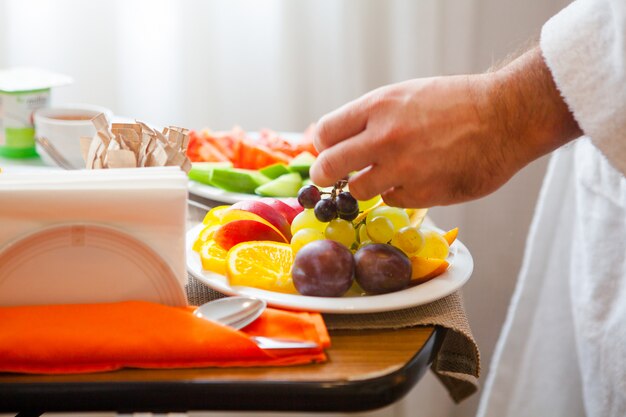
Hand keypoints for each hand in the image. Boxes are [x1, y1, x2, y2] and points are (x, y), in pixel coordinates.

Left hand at [309, 47, 580, 207]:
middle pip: (329, 166)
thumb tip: (336, 140)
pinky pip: (392, 200)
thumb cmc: (456, 103)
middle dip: (323, 174)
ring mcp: (403, 169)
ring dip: (365, 185)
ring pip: (359, 190)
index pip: (325, 132)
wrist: (506, 116)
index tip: (327, 151)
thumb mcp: (406, 95)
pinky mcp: (423, 195)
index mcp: (378, 107)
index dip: (322, 145)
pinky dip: (397, 193)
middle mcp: (385, 138)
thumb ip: (370, 117)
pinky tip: (416, 179)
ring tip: (383, 174)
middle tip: (327, 177)